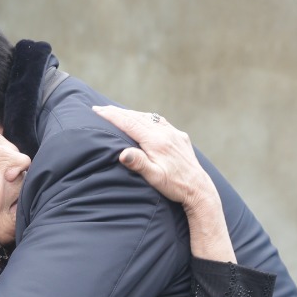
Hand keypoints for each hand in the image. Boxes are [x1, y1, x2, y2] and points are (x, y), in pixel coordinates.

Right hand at [90, 105, 216, 209]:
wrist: (199, 189)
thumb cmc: (174, 186)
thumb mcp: (155, 177)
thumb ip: (139, 164)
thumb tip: (123, 153)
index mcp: (156, 141)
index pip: (129, 123)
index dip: (112, 116)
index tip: (97, 110)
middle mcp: (165, 133)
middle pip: (136, 117)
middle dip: (117, 112)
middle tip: (100, 108)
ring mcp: (174, 133)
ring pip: (148, 118)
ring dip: (131, 114)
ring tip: (117, 113)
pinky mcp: (180, 137)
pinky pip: (160, 122)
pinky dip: (147, 119)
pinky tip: (143, 120)